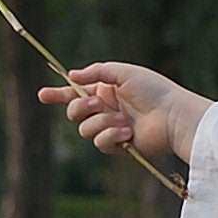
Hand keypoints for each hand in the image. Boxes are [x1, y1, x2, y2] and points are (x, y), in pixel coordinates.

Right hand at [37, 61, 211, 165]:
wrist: (175, 116)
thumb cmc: (155, 90)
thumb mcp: (123, 73)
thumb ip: (96, 72)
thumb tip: (71, 76)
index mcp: (107, 91)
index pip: (76, 93)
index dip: (58, 95)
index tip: (43, 95)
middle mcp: (108, 110)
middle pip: (74, 112)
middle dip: (80, 107)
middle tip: (97, 103)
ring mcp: (113, 128)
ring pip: (84, 129)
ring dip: (101, 123)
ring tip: (123, 120)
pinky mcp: (120, 145)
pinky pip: (99, 143)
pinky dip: (110, 136)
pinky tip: (127, 132)